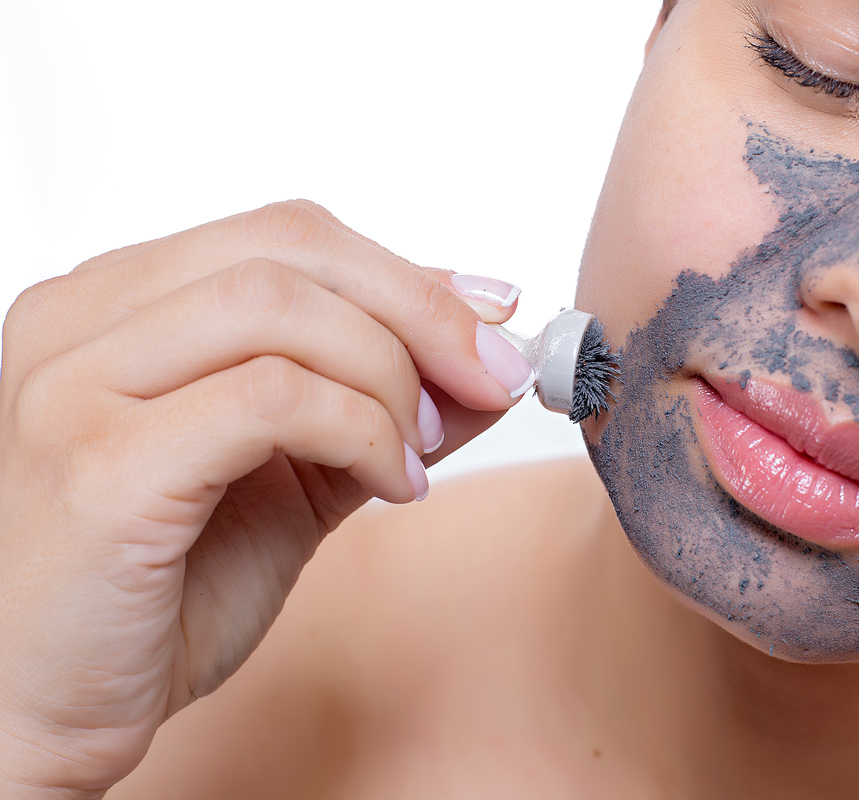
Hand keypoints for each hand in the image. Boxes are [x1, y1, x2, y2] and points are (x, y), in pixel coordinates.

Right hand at [0, 201, 534, 797]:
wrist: (42, 708)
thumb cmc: (154, 592)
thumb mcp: (295, 478)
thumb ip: (376, 408)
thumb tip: (484, 360)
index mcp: (117, 304)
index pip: (287, 235)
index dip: (410, 272)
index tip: (496, 317)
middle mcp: (79, 319)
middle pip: (290, 249)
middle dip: (423, 310)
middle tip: (491, 377)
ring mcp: (74, 383)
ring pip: (281, 311)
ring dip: (390, 378)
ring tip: (417, 455)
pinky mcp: (97, 463)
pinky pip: (269, 399)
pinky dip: (360, 432)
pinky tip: (389, 487)